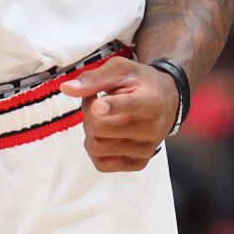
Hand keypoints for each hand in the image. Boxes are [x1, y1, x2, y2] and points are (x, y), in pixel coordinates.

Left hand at [59, 56, 178, 171]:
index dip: (111, 106)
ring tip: (101, 117)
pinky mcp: (138, 163)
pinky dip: (94, 148)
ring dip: (90, 130)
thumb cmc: (141, 82)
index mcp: (150, 101)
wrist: (167, 100)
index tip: (97, 106)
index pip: (129, 106)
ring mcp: (146, 149)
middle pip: (99, 128)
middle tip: (95, 101)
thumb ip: (94, 78)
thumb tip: (66, 89)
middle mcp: (152, 129)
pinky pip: (102, 163)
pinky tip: (104, 134)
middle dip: (88, 113)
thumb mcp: (121, 69)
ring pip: (97, 146)